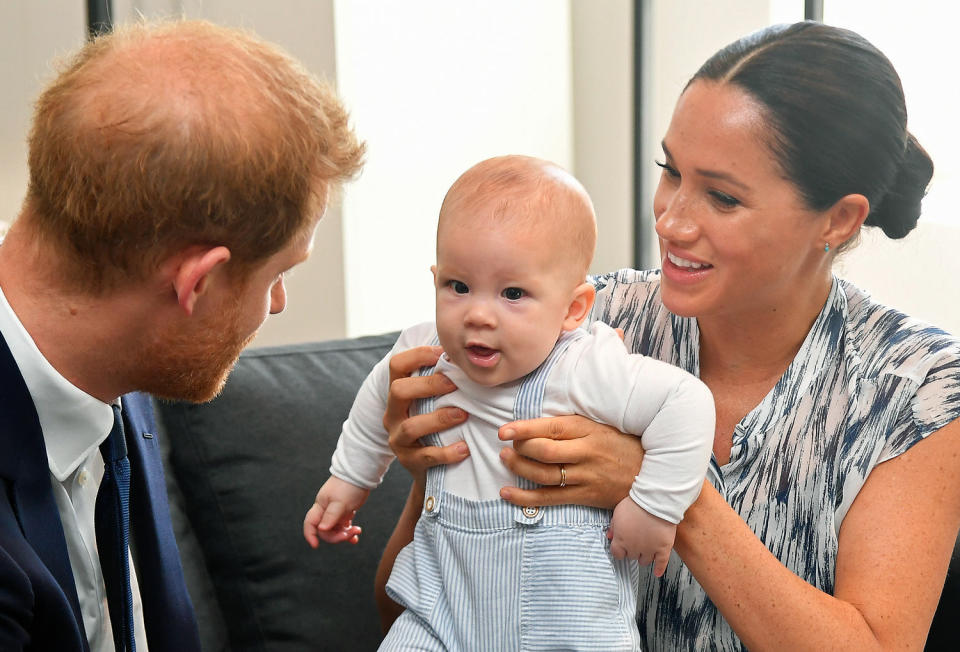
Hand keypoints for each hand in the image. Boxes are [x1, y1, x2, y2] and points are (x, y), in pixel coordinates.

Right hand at [303, 476, 368, 546]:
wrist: (361, 474)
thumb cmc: (349, 486)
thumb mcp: (340, 502)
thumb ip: (331, 516)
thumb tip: (322, 529)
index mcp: (321, 506)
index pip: (310, 523)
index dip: (310, 535)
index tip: (316, 545)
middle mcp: (326, 510)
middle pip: (325, 530)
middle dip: (337, 536)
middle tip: (350, 533)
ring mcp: (335, 512)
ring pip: (335, 530)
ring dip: (345, 534)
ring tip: (357, 531)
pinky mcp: (344, 512)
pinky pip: (344, 526)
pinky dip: (349, 531)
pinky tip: (356, 533)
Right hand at [384, 345, 468, 481]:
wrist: (429, 471)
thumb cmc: (437, 426)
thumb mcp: (433, 402)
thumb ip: (443, 380)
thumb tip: (468, 352)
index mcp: (398, 394)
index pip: (397, 365)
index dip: (417, 355)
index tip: (443, 353)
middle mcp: (392, 414)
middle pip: (398, 390)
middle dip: (428, 384)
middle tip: (455, 384)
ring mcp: (398, 439)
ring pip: (410, 426)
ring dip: (439, 419)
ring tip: (463, 415)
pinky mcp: (409, 462)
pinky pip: (425, 456)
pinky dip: (446, 452)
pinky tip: (464, 448)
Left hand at [497, 415, 643, 508]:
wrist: (652, 474)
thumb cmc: (622, 444)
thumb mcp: (600, 425)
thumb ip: (572, 425)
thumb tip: (536, 423)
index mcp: (588, 430)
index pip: (551, 427)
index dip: (524, 429)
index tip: (504, 431)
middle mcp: (586, 453)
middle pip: (544, 452)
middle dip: (519, 449)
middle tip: (506, 446)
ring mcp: (586, 476)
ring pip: (544, 475)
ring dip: (519, 468)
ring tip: (505, 461)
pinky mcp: (585, 496)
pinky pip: (550, 499)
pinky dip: (525, 497)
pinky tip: (507, 493)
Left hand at [608, 498, 675, 576]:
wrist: (655, 501)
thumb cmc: (636, 504)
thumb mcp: (618, 512)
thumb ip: (613, 526)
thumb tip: (610, 536)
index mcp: (621, 540)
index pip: (617, 554)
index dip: (619, 551)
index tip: (622, 549)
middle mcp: (634, 548)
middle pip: (631, 557)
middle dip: (632, 551)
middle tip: (636, 544)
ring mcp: (649, 549)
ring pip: (645, 561)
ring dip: (644, 557)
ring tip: (646, 552)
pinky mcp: (663, 548)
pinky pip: (661, 563)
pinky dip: (659, 569)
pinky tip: (657, 572)